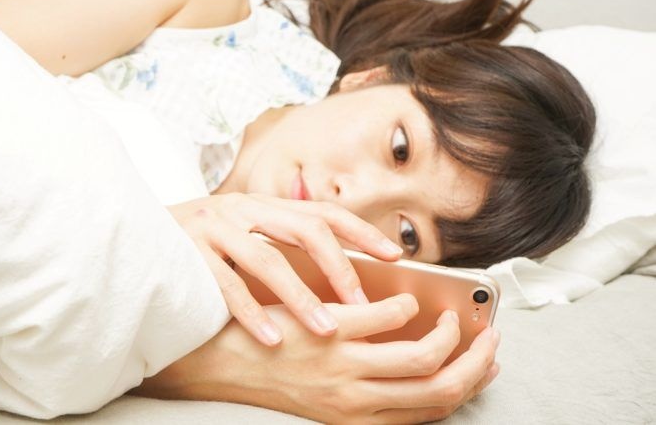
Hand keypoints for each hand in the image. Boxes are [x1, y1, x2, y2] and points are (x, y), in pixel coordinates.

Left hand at [136, 294, 500, 423]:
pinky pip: (384, 320)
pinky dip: (404, 307)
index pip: (433, 411)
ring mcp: (343, 369)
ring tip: (450, 316)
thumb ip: (369, 381)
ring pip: (421, 358)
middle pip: (441, 390)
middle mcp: (357, 401)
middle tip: (490, 339)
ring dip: (448, 335)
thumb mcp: (328, 392)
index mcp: (361, 417)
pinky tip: (403, 298)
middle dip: (477, 364)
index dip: (469, 386)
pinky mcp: (328, 333)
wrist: (221, 360)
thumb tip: (410, 353)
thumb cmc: (275, 370)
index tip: (486, 364)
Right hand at [167, 192, 402, 345]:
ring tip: (327, 329)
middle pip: (304, 229)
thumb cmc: (200, 242)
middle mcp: (243, 210)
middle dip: (338, 266)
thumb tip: (337, 269)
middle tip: (363, 301)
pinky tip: (274, 338)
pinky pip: (226, 286)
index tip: (396, 255)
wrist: (135, 235)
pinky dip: (252, 313)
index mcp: (263, 205)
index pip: (322, 212)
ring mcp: (215, 229)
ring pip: (267, 260)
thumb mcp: (244, 231)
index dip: (361, 231)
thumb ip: (281, 240)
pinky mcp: (189, 254)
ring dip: (300, 296)